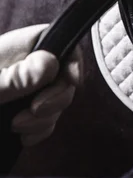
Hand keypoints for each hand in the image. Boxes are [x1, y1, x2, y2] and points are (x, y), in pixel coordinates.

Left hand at [0, 24, 81, 145]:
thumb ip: (16, 76)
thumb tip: (52, 63)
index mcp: (21, 46)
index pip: (64, 42)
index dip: (72, 62)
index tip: (68, 82)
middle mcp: (28, 64)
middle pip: (65, 77)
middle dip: (54, 99)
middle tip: (31, 113)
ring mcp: (28, 89)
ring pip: (58, 102)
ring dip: (44, 119)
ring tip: (16, 127)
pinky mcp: (24, 110)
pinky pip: (48, 120)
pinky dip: (38, 130)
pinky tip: (20, 135)